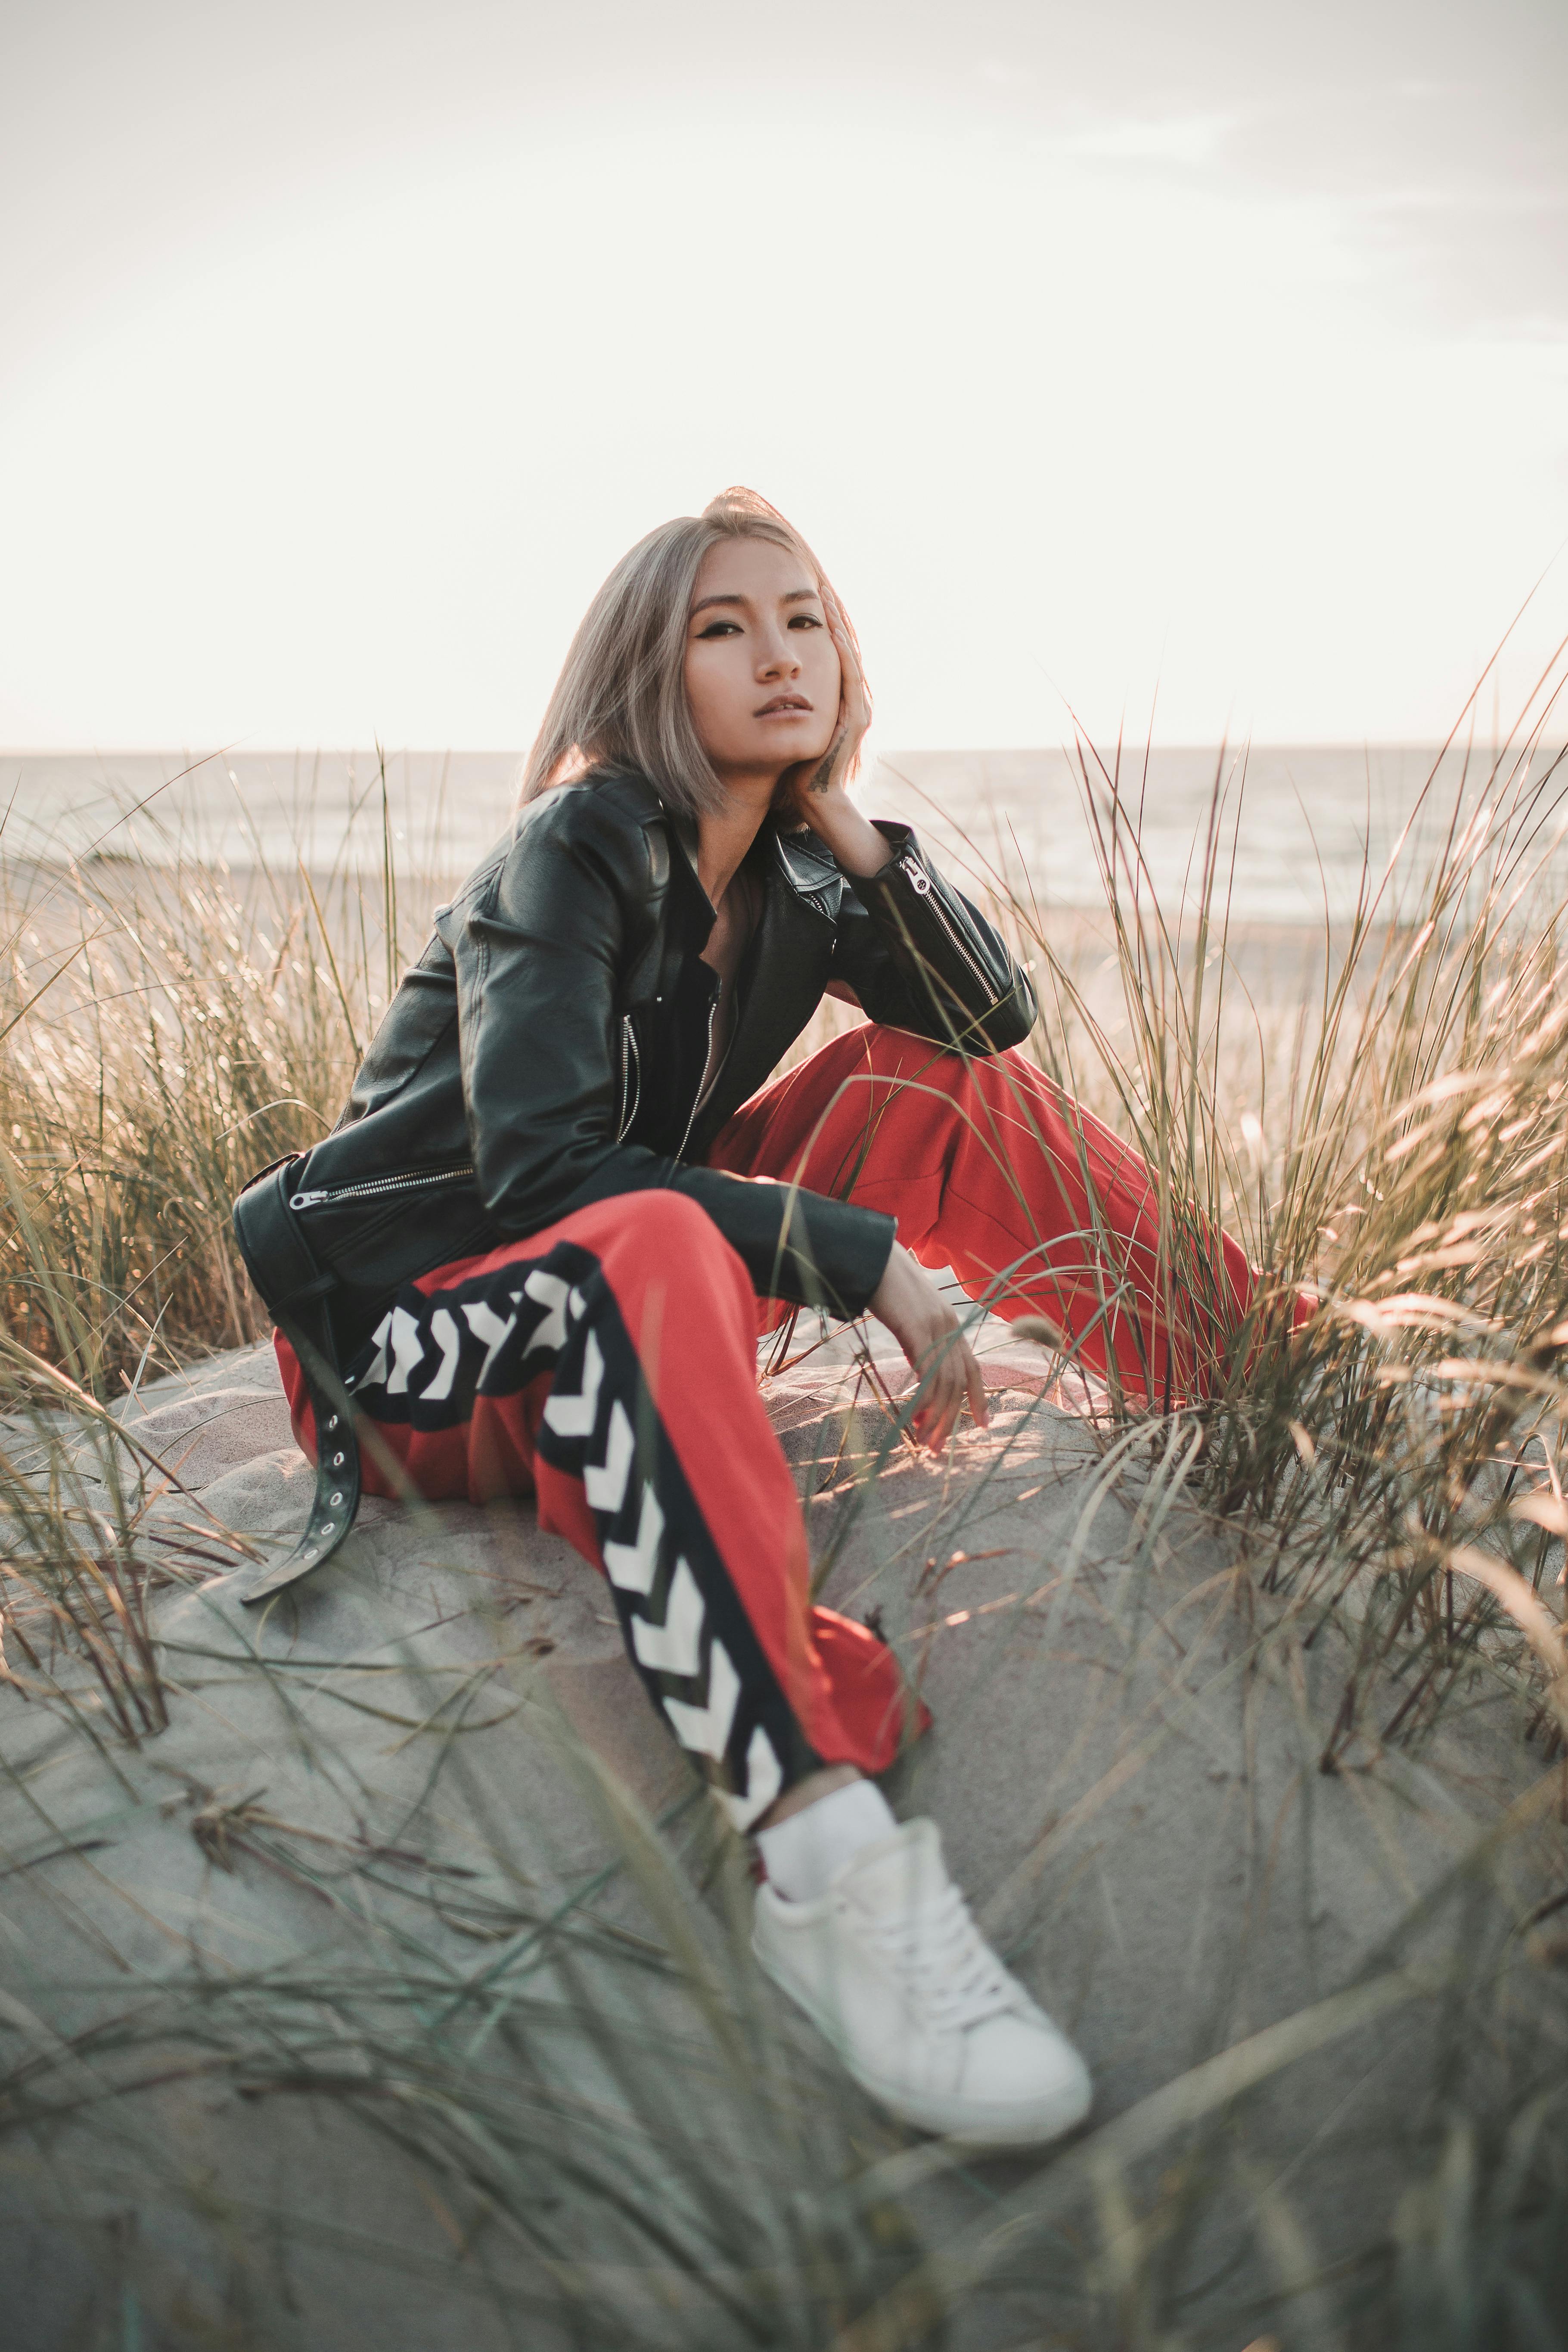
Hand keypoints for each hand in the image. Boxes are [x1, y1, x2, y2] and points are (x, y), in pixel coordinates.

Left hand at [777, 584, 872, 828]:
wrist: (812, 799)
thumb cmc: (794, 764)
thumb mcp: (788, 721)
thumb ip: (783, 698)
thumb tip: (762, 676)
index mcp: (840, 700)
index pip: (834, 652)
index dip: (823, 624)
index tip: (809, 597)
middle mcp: (854, 701)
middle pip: (845, 647)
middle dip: (832, 617)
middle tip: (819, 585)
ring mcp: (858, 709)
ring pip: (850, 657)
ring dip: (838, 626)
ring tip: (824, 598)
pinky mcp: (855, 720)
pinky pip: (849, 678)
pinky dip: (842, 653)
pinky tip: (829, 631)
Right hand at [868, 1244, 988, 1453]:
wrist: (873, 1257)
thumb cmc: (887, 1287)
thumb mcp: (910, 1318)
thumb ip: (920, 1344)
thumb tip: (920, 1374)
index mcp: (951, 1325)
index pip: (972, 1368)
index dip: (979, 1398)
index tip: (982, 1425)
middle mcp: (949, 1327)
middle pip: (959, 1382)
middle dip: (950, 1418)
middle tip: (937, 1447)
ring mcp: (935, 1326)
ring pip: (945, 1381)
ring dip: (936, 1416)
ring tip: (924, 1440)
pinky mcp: (916, 1327)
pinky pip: (925, 1370)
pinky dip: (923, 1397)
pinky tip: (915, 1415)